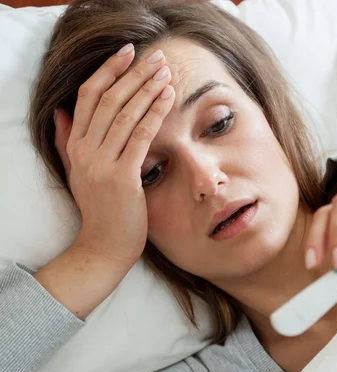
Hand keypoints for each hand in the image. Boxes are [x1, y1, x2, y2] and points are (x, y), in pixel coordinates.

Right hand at [54, 44, 174, 267]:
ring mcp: (101, 164)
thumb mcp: (77, 172)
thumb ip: (67, 141)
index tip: (127, 52)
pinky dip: (155, 113)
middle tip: (156, 56)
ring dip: (147, 89)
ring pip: (124, 114)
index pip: (88, 96)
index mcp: (75, 145)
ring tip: (165, 71)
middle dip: (134, 74)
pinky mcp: (121, 178)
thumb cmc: (100, 209)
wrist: (104, 246)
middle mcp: (84, 150)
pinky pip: (140, 137)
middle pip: (108, 100)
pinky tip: (168, 97)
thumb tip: (61, 113)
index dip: (108, 71)